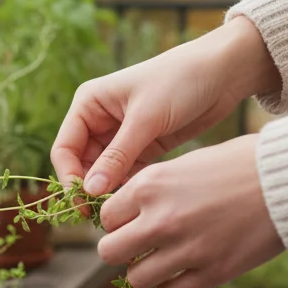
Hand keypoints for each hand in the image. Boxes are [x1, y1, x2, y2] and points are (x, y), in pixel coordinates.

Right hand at [51, 16, 279, 195]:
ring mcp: (121, 135)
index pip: (64, 148)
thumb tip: (90, 191)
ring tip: (120, 212)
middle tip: (101, 215)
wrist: (223, 72)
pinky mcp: (143, 147)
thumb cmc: (179, 81)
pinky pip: (126, 174)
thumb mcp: (145, 119)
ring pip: (103, 173)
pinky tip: (137, 201)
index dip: (68, 177)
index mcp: (89, 104)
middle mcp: (99, 120)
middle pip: (81, 164)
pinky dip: (128, 188)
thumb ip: (117, 157)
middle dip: (89, 189)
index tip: (82, 202)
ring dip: (108, 192)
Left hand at [95, 135, 283, 287]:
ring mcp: (186, 250)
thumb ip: (151, 190)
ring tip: (161, 260)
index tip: (131, 222)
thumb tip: (126, 213)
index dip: (117, 222)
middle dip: (121, 250)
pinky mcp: (211, 272)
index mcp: (150, 186)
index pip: (106, 218)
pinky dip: (170, 286)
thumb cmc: (238, 165)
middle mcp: (160, 219)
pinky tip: (182, 272)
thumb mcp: (184, 165)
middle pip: (109, 252)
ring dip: (144, 272)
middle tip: (138, 245)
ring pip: (135, 279)